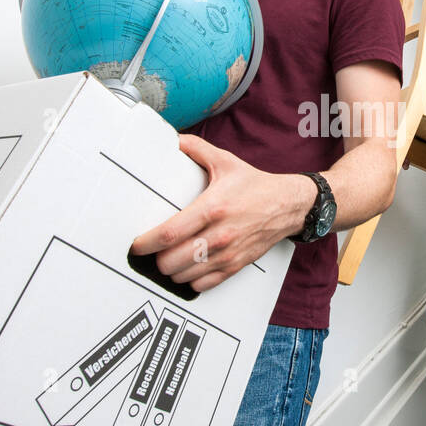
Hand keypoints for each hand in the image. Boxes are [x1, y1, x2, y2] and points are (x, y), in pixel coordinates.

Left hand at [129, 134, 310, 291]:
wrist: (289, 205)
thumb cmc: (256, 186)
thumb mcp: (225, 161)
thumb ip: (196, 148)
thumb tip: (173, 140)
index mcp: (212, 207)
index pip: (170, 232)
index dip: (146, 243)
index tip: (136, 244)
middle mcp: (220, 234)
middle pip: (172, 260)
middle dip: (156, 258)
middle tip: (153, 250)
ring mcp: (228, 253)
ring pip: (185, 275)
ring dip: (172, 270)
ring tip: (169, 258)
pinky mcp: (236, 265)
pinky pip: (203, 285)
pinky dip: (191, 280)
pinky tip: (189, 268)